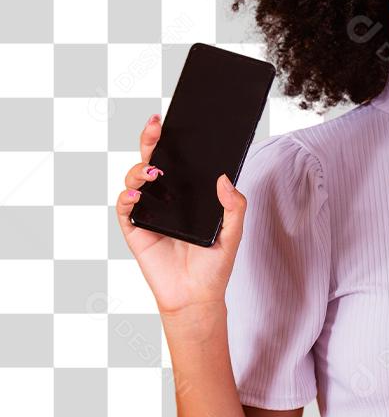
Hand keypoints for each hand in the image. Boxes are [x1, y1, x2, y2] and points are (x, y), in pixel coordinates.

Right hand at [115, 113, 248, 315]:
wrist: (197, 296)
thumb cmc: (214, 265)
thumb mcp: (234, 233)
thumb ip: (234, 206)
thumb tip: (225, 178)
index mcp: (189, 195)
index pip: (179, 161)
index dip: (173, 140)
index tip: (173, 119)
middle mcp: (167, 199)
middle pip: (153, 162)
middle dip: (151, 140)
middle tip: (156, 126)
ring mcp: (149, 213)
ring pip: (135, 181)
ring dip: (140, 170)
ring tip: (153, 171)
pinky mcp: (136, 230)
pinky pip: (125, 209)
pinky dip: (127, 198)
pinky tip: (137, 195)